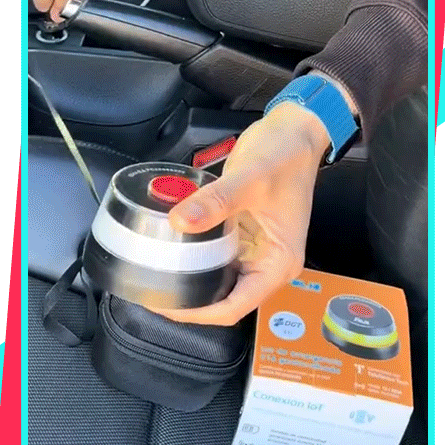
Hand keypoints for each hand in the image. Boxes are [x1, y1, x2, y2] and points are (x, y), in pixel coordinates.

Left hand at [152, 101, 330, 325]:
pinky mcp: (243, 236)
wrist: (294, 132)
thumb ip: (215, 201)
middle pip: (225, 299)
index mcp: (278, 263)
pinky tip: (171, 253)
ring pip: (218, 280)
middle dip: (189, 301)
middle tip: (150, 291)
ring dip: (190, 282)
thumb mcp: (250, 178)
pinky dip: (194, 258)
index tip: (165, 305)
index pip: (235, 306)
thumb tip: (179, 221)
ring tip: (154, 277)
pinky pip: (216, 257)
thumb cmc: (284, 156)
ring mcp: (256, 251)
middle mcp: (269, 264)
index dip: (198, 313)